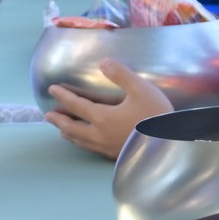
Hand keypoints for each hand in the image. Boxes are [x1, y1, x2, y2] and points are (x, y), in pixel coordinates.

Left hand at [45, 61, 172, 158]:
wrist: (170, 146)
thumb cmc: (155, 115)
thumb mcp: (141, 89)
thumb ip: (121, 75)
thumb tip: (103, 62)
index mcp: (103, 117)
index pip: (77, 105)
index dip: (63, 96)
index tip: (52, 89)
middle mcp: (100, 135)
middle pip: (73, 128)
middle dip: (59, 120)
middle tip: (48, 116)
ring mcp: (107, 148)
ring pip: (82, 141)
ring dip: (69, 134)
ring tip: (62, 132)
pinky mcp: (116, 157)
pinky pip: (93, 150)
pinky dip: (83, 144)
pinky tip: (88, 144)